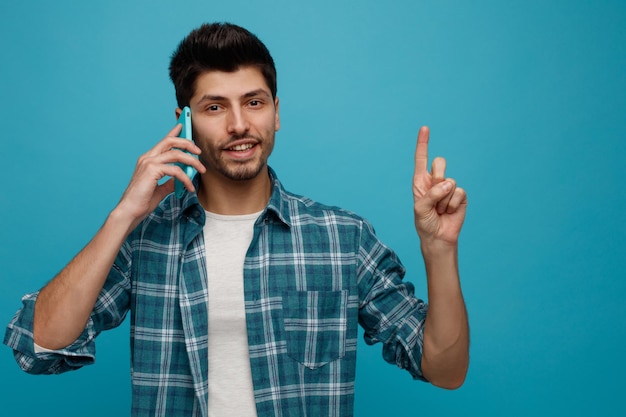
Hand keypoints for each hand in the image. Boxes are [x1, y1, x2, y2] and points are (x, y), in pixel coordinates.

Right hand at [115, 123, 205, 226]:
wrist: (130, 211)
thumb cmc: (142, 201)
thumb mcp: (160, 189)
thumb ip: (170, 182)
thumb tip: (181, 180)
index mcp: (148, 159)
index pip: (163, 141)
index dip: (174, 132)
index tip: (183, 126)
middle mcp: (147, 157)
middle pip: (170, 141)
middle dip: (187, 143)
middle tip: (199, 151)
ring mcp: (148, 162)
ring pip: (176, 154)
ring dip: (192, 161)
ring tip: (202, 170)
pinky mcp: (151, 170)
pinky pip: (176, 170)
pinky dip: (186, 179)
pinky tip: (189, 188)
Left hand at [413, 126, 466, 247]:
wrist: (438, 237)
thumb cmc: (424, 222)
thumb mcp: (420, 208)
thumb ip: (431, 194)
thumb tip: (449, 184)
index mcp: (420, 181)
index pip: (421, 159)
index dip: (423, 143)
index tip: (425, 127)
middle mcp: (434, 181)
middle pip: (440, 162)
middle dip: (437, 176)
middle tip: (434, 196)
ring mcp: (448, 187)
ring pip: (449, 181)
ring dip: (443, 199)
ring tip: (439, 210)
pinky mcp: (460, 195)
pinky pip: (458, 192)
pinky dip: (452, 204)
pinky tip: (448, 212)